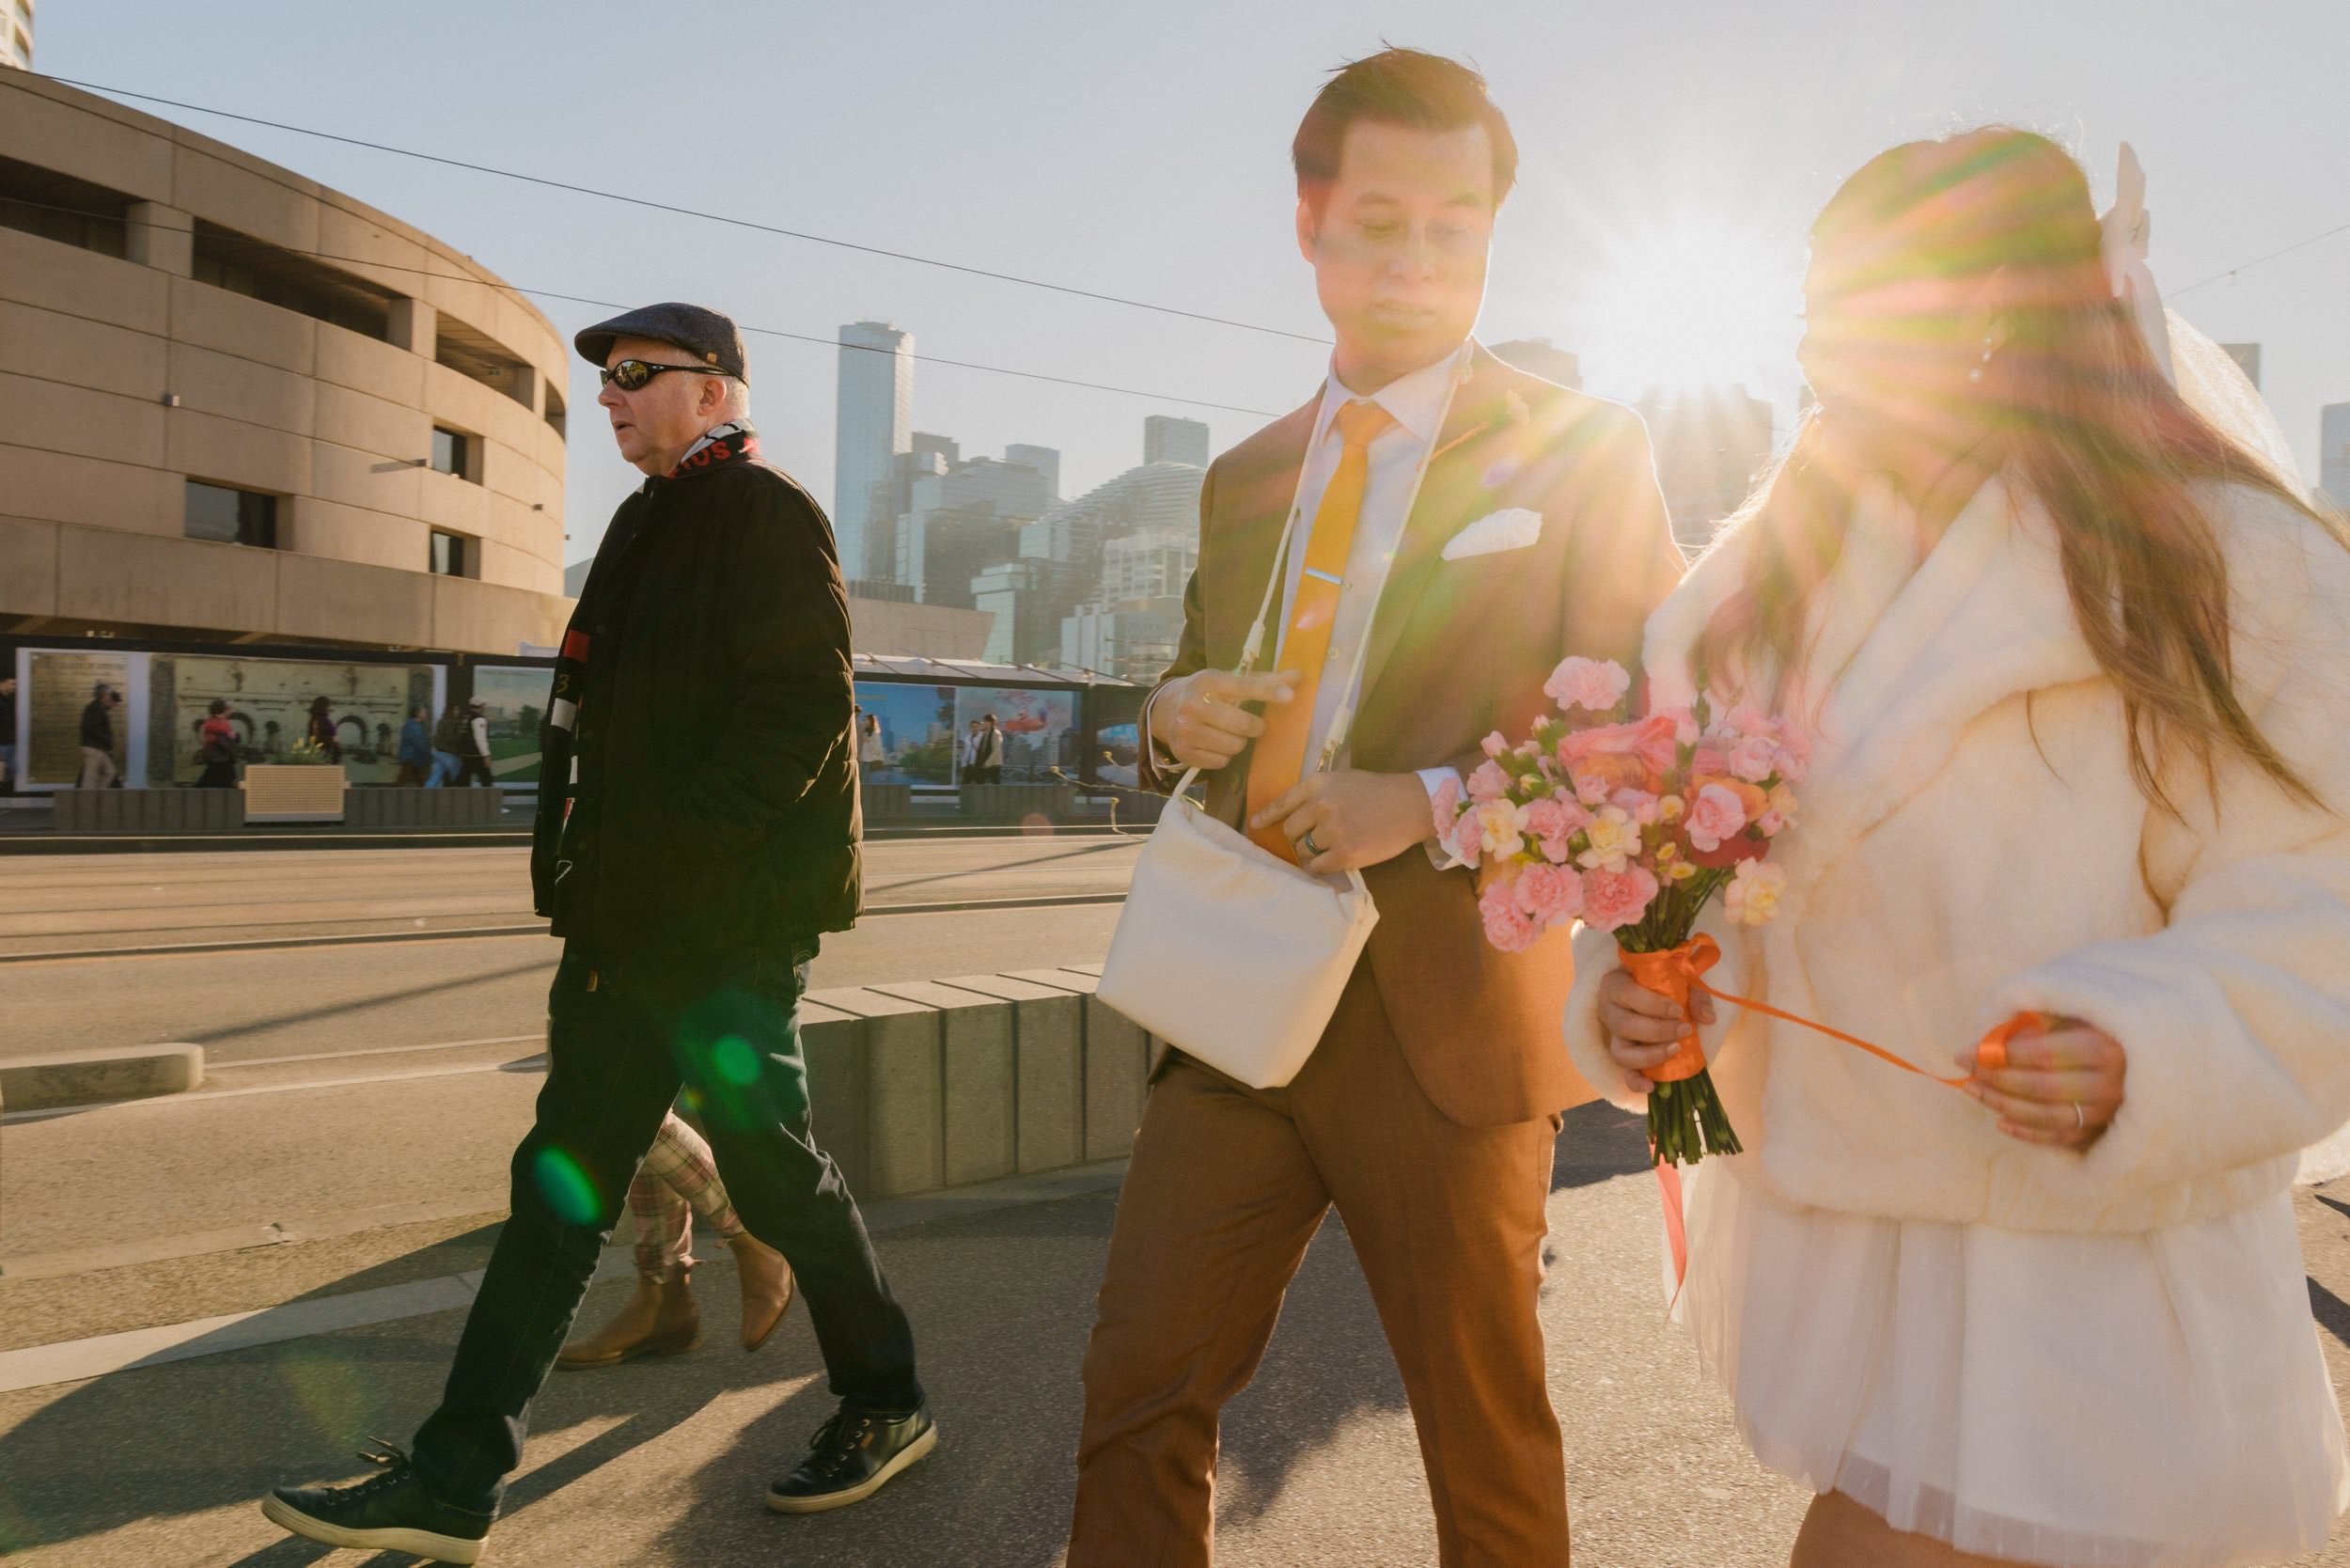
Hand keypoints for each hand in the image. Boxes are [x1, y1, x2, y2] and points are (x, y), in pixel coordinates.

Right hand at [1156, 669, 1297, 771]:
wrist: (1164, 709)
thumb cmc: (1206, 693)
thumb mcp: (1228, 680)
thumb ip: (1263, 680)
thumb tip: (1297, 677)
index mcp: (1209, 682)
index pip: (1245, 687)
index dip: (1269, 692)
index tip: (1290, 696)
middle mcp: (1195, 705)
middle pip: (1244, 725)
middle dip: (1255, 727)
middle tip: (1253, 725)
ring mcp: (1187, 731)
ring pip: (1235, 746)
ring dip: (1239, 742)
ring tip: (1229, 733)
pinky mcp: (1184, 753)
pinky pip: (1222, 762)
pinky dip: (1224, 755)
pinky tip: (1215, 744)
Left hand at [1247, 769, 1440, 874]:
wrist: (1411, 805)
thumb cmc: (1377, 791)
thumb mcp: (1342, 780)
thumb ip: (1316, 793)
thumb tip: (1290, 814)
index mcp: (1317, 784)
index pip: (1282, 803)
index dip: (1266, 816)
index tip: (1254, 824)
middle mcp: (1320, 805)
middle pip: (1289, 831)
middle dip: (1299, 837)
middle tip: (1317, 839)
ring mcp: (1332, 830)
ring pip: (1302, 851)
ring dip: (1311, 853)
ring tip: (1331, 847)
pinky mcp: (1345, 853)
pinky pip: (1317, 867)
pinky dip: (1321, 866)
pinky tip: (1334, 860)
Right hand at [1598, 965, 1715, 1094]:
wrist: (1658, 993)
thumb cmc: (1665, 983)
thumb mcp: (1682, 980)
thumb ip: (1695, 996)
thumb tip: (1707, 1018)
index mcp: (1616, 985)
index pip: (1626, 994)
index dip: (1652, 1005)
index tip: (1678, 1010)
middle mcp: (1608, 1011)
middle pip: (1624, 1025)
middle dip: (1657, 1031)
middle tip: (1685, 1029)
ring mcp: (1614, 1036)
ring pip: (1621, 1052)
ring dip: (1650, 1054)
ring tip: (1676, 1049)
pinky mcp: (1625, 1056)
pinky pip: (1624, 1073)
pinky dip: (1635, 1082)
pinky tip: (1651, 1087)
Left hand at [1956, 1016, 2125, 1149]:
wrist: (2160, 1057)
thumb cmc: (2109, 1028)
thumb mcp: (2081, 1015)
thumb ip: (2042, 1024)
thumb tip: (1992, 1039)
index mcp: (2107, 1049)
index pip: (2046, 1055)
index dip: (2003, 1054)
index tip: (1970, 1050)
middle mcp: (2111, 1085)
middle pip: (2043, 1088)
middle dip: (1997, 1079)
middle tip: (1966, 1068)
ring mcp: (2110, 1112)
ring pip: (2049, 1116)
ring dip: (2004, 1105)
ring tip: (1973, 1091)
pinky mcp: (2106, 1130)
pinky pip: (2062, 1137)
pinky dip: (2029, 1133)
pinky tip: (2001, 1122)